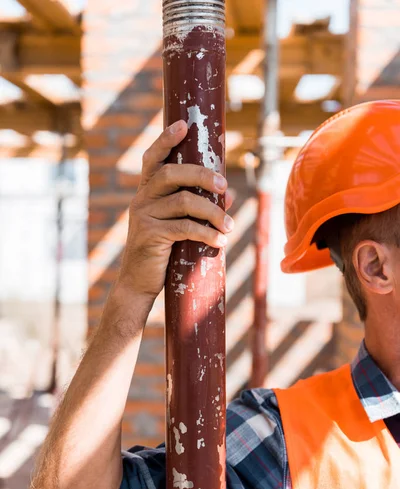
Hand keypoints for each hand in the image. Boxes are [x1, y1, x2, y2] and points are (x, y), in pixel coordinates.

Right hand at [117, 120, 234, 298]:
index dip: (166, 139)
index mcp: (146, 192)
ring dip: (213, 213)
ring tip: (230, 226)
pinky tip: (220, 242)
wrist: (138, 283)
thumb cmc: (161, 252)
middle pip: (174, 173)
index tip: (184, 125)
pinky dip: (207, 234)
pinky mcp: (150, 235)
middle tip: (225, 185)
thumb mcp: (178, 226)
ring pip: (185, 202)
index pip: (152, 158)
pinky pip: (185, 228)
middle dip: (203, 176)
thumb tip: (230, 194)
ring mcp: (144, 216)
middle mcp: (142, 199)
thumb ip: (200, 208)